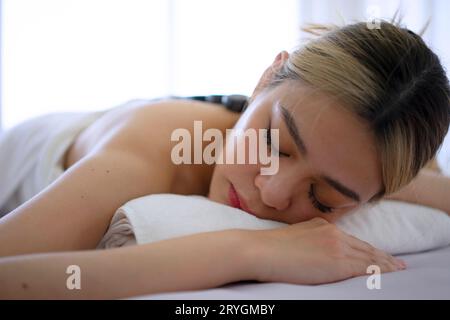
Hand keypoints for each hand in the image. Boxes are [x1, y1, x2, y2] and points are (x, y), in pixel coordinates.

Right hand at [254, 217, 405, 284]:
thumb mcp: (293, 237)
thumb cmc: (269, 248)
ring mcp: (336, 245)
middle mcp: (332, 232)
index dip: (368, 248)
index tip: (380, 254)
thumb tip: (317, 251)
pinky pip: (365, 268)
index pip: (351, 239)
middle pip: (364, 247)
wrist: (259, 250)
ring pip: (369, 256)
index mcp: (322, 226)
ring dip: (385, 264)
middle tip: (399, 264)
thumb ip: (310, 239)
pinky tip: (388, 274)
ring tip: (399, 270)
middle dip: (383, 256)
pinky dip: (379, 271)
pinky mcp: (337, 261)